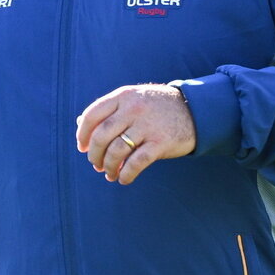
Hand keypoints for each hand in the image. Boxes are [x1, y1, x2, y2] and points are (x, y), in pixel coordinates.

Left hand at [76, 83, 195, 184]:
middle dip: (94, 154)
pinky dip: (126, 174)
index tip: (82, 147)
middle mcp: (133, 108)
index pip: (92, 115)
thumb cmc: (157, 108)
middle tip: (95, 164)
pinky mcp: (160, 143)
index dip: (83, 134)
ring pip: (116, 151)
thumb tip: (80, 125)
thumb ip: (109, 110)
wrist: (194, 111)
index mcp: (124, 96)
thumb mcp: (133, 99)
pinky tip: (123, 178)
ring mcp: (147, 125)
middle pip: (101, 135)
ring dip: (109, 167)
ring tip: (109, 173)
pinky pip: (136, 163)